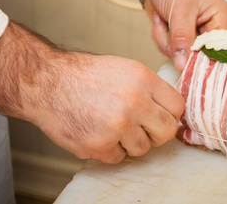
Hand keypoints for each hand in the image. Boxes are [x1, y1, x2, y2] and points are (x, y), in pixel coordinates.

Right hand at [30, 52, 184, 163]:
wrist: (48, 84)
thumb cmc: (83, 76)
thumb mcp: (124, 69)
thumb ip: (149, 88)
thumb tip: (170, 109)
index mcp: (142, 79)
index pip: (177, 106)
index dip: (170, 114)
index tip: (162, 117)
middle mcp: (134, 102)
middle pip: (166, 131)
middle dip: (156, 132)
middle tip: (141, 127)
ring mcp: (117, 126)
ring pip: (143, 148)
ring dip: (130, 141)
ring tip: (112, 125)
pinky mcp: (100, 145)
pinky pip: (119, 157)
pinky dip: (110, 149)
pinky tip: (97, 131)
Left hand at [145, 0, 226, 70]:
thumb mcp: (180, 10)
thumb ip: (182, 39)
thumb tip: (184, 65)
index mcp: (222, 19)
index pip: (218, 50)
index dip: (200, 58)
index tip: (184, 59)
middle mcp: (211, 29)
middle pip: (197, 56)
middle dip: (177, 44)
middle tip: (168, 25)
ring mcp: (195, 34)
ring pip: (181, 55)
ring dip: (165, 39)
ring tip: (163, 19)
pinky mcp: (180, 36)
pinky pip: (170, 50)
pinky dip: (161, 37)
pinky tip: (160, 21)